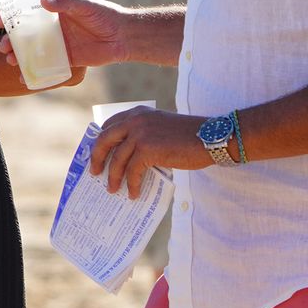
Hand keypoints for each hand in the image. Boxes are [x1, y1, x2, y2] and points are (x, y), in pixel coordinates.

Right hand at [0, 0, 131, 68]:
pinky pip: (47, 67)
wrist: (124, 36)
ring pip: (34, 52)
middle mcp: (53, 30)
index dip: (12, 19)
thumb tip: (43, 1)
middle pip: (26, 37)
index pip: (28, 15)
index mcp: (54, 14)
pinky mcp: (67, 61)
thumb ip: (65, 3)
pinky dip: (35, 73)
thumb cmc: (104, 15)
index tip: (0, 23)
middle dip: (12, 42)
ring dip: (20, 57)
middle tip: (3, 48)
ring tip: (10, 61)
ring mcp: (59, 46)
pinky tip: (24, 78)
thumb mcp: (84, 5)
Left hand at [89, 107, 210, 198]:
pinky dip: (132, 184)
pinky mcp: (147, 149)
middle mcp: (134, 120)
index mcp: (137, 113)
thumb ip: (143, 136)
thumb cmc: (190, 136)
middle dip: (97, 158)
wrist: (212, 137)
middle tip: (94, 172)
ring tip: (112, 189)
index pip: (108, 126)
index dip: (99, 142)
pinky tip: (134, 193)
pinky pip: (132, 171)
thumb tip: (127, 158)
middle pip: (104, 141)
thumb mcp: (161, 128)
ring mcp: (139, 134)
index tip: (96, 155)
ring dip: (113, 177)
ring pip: (117, 159)